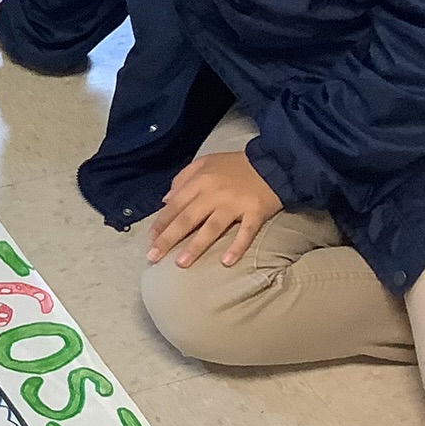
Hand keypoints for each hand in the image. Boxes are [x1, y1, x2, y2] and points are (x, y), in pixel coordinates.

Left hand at [148, 151, 282, 269]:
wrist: (274, 162)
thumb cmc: (236, 165)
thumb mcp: (205, 162)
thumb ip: (183, 178)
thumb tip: (165, 200)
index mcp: (200, 181)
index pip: (175, 205)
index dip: (161, 223)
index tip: (150, 240)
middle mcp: (214, 193)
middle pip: (187, 219)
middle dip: (168, 239)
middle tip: (154, 257)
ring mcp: (235, 204)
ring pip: (212, 228)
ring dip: (196, 246)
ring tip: (181, 263)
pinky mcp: (256, 212)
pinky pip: (246, 232)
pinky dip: (237, 246)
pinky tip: (227, 262)